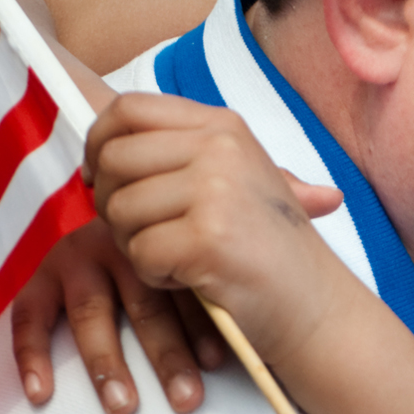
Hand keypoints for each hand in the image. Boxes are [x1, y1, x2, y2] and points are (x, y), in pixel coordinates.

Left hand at [86, 92, 357, 369]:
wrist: (315, 304)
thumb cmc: (267, 247)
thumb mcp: (233, 179)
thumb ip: (176, 154)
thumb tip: (98, 147)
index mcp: (222, 126)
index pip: (130, 108)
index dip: (99, 142)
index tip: (100, 178)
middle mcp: (220, 147)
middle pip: (115, 159)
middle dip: (112, 204)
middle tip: (142, 233)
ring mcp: (217, 189)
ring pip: (121, 209)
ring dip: (135, 245)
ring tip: (177, 259)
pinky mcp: (208, 238)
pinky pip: (140, 253)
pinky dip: (155, 276)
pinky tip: (190, 278)